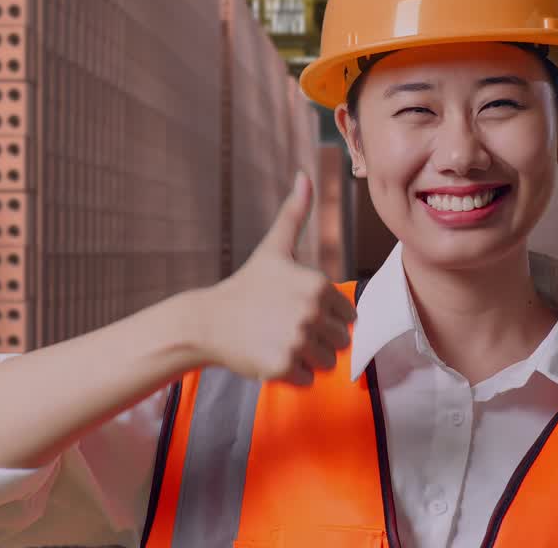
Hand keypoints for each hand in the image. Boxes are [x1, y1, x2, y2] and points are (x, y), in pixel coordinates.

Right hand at [193, 171, 356, 385]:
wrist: (208, 321)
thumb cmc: (247, 285)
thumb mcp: (275, 248)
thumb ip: (295, 213)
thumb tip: (304, 176)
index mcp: (319, 285)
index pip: (349, 317)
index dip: (326, 317)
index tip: (297, 310)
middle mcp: (311, 312)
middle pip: (341, 342)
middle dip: (318, 340)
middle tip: (286, 328)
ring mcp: (297, 340)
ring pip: (327, 363)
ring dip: (307, 358)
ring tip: (278, 341)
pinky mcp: (283, 366)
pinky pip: (308, 380)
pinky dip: (292, 375)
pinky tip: (269, 355)